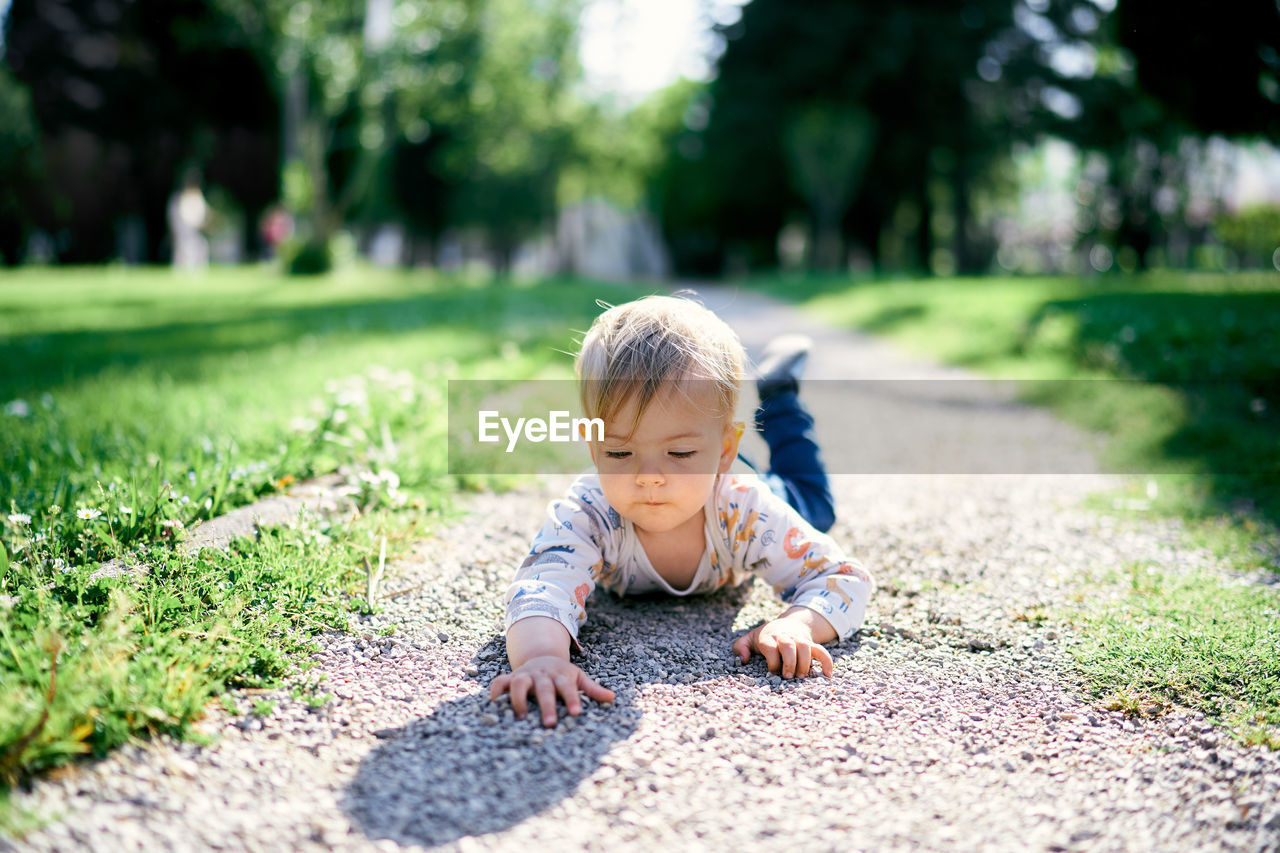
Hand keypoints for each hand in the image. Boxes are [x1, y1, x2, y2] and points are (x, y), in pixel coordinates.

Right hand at [489, 655, 614, 726]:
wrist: (541, 656)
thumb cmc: (562, 674)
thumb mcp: (578, 677)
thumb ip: (593, 689)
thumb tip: (612, 698)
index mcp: (560, 676)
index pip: (568, 687)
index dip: (572, 699)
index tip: (576, 713)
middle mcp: (542, 675)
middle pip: (544, 688)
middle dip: (547, 705)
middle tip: (550, 724)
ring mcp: (525, 676)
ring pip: (519, 684)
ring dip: (519, 700)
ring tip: (522, 718)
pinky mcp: (510, 678)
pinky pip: (499, 682)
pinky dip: (496, 692)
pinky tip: (495, 705)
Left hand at [732, 616, 833, 678]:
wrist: (788, 625)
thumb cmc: (766, 637)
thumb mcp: (750, 639)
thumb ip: (741, 647)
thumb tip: (743, 659)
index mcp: (768, 637)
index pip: (770, 646)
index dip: (772, 660)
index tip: (772, 672)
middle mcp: (785, 637)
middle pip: (788, 645)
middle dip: (789, 661)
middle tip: (788, 677)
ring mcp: (799, 640)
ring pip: (805, 647)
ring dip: (804, 663)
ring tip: (801, 676)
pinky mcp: (811, 644)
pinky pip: (821, 651)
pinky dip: (827, 662)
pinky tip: (828, 675)